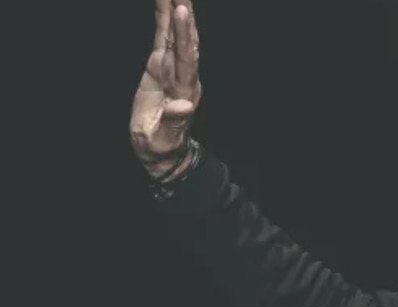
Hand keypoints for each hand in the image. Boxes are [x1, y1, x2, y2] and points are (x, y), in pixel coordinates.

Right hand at [130, 0, 201, 178]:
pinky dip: (165, 19)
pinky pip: (164, 38)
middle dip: (184, 13)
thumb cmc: (161, 145)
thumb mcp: (162, 138)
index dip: (184, 35)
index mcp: (184, 90)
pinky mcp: (161, 66)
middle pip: (185, 39)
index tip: (183, 10)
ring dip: (177, 10)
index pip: (185, 58)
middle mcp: (182, 75)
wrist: (162, 149)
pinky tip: (166, 2)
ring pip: (176, 34)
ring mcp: (173, 68)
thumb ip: (173, 122)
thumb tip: (184, 107)